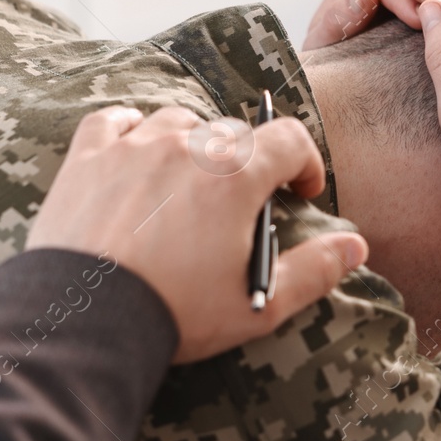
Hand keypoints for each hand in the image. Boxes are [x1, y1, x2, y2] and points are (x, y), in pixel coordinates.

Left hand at [28, 106, 368, 362]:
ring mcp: (133, 147)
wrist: (85, 320)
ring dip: (194, 143)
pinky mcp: (87, 159)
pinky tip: (135, 147)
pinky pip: (113, 120)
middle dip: (249, 162)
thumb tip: (355, 247)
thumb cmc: (176, 314)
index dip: (305, 164)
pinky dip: (130, 127)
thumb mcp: (259, 304)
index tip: (301, 192)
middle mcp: (187, 147)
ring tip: (191, 179)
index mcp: (236, 177)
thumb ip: (314, 271)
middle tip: (243, 203)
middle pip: (234, 133)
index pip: (290, 140)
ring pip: (178, 122)